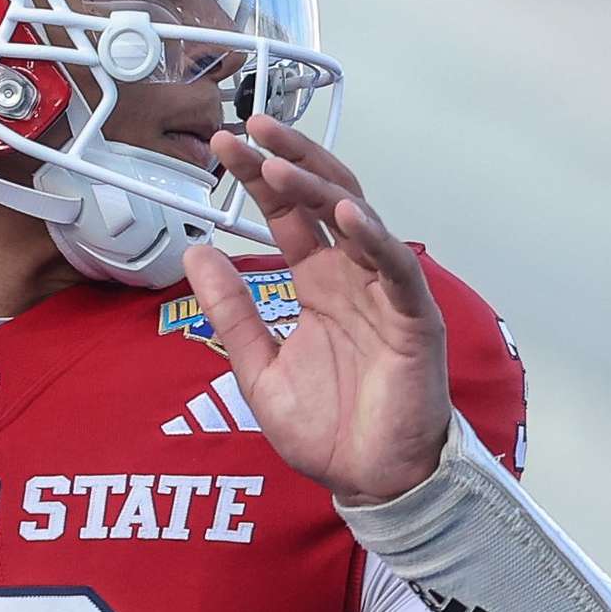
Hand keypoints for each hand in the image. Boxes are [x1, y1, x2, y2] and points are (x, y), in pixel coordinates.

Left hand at [187, 115, 450, 504]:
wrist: (371, 482)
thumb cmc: (328, 430)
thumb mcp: (257, 368)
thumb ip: (232, 311)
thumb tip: (196, 253)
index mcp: (318, 284)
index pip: (289, 215)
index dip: (260, 178)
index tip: (225, 146)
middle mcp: (351, 278)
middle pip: (324, 198)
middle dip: (289, 161)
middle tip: (250, 129)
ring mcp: (384, 293)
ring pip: (359, 220)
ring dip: (320, 188)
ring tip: (281, 164)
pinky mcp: (413, 319)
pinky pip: (395, 268)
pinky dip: (374, 238)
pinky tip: (347, 215)